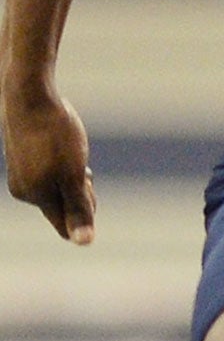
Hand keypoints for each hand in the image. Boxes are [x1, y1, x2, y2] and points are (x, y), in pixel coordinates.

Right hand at [3, 90, 95, 243]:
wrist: (30, 97)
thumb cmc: (55, 135)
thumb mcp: (74, 174)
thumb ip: (79, 208)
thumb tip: (83, 243)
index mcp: (36, 197)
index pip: (64, 225)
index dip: (86, 213)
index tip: (87, 186)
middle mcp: (24, 190)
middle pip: (63, 208)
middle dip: (80, 193)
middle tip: (81, 166)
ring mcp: (20, 174)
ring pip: (57, 189)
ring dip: (73, 177)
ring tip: (70, 152)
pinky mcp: (21, 159)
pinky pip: (49, 174)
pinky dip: (62, 166)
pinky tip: (61, 145)